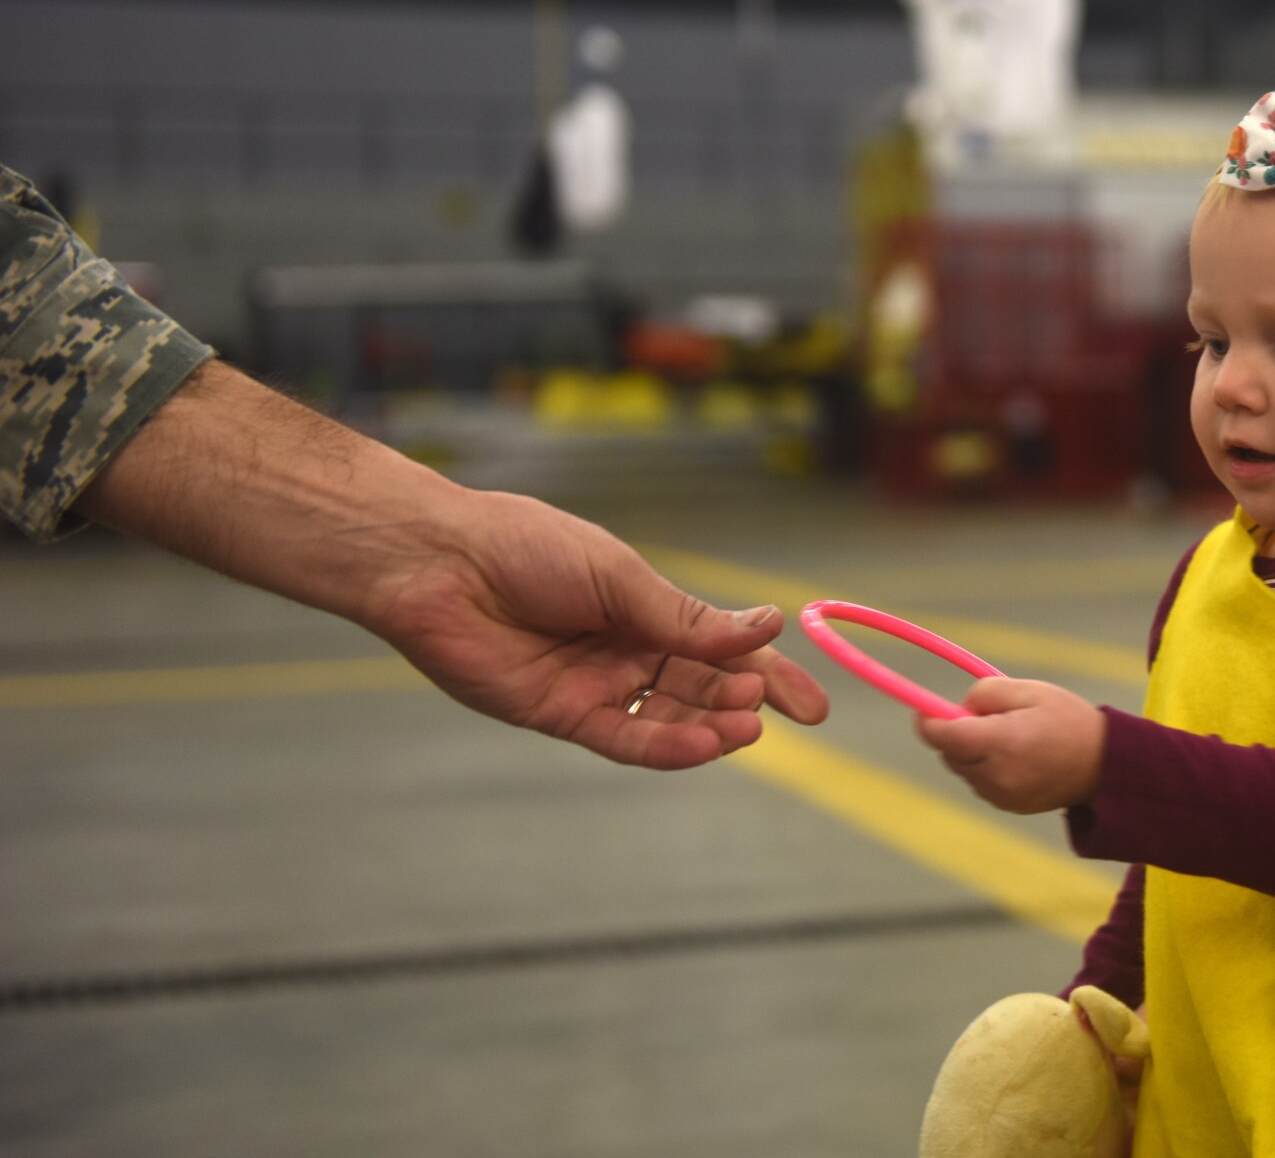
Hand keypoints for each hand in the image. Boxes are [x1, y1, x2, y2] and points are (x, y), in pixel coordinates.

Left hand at [360, 489, 828, 769]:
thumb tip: (768, 627)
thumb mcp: (620, 577)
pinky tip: (702, 745)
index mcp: (646, 608)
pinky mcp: (562, 714)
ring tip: (744, 728)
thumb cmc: (527, 547)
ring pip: (670, 718)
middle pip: (703, 687)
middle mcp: (627, 650)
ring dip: (711, 727)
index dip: (770, 673)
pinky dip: (667, 745)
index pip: (722, 647)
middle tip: (768, 706)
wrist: (442, 562)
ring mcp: (597, 685)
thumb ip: (685, 618)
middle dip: (742, 701)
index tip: (814, 706)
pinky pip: (626, 738)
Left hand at [915, 677, 1105, 812]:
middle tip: (982, 717)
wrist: (1105, 765)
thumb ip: (986, 693)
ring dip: (971, 752)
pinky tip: (1015, 756)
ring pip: (964, 769)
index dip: (927, 723)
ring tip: (1008, 736)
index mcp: (1001, 742)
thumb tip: (959, 708)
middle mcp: (996, 774)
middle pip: (950, 754)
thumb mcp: (1029, 691)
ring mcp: (1002, 795)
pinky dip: (986, 768)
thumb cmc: (1069, 720)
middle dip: (955, 734)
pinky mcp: (1009, 805)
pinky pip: (981, 783)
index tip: (922, 712)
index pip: (944, 737)